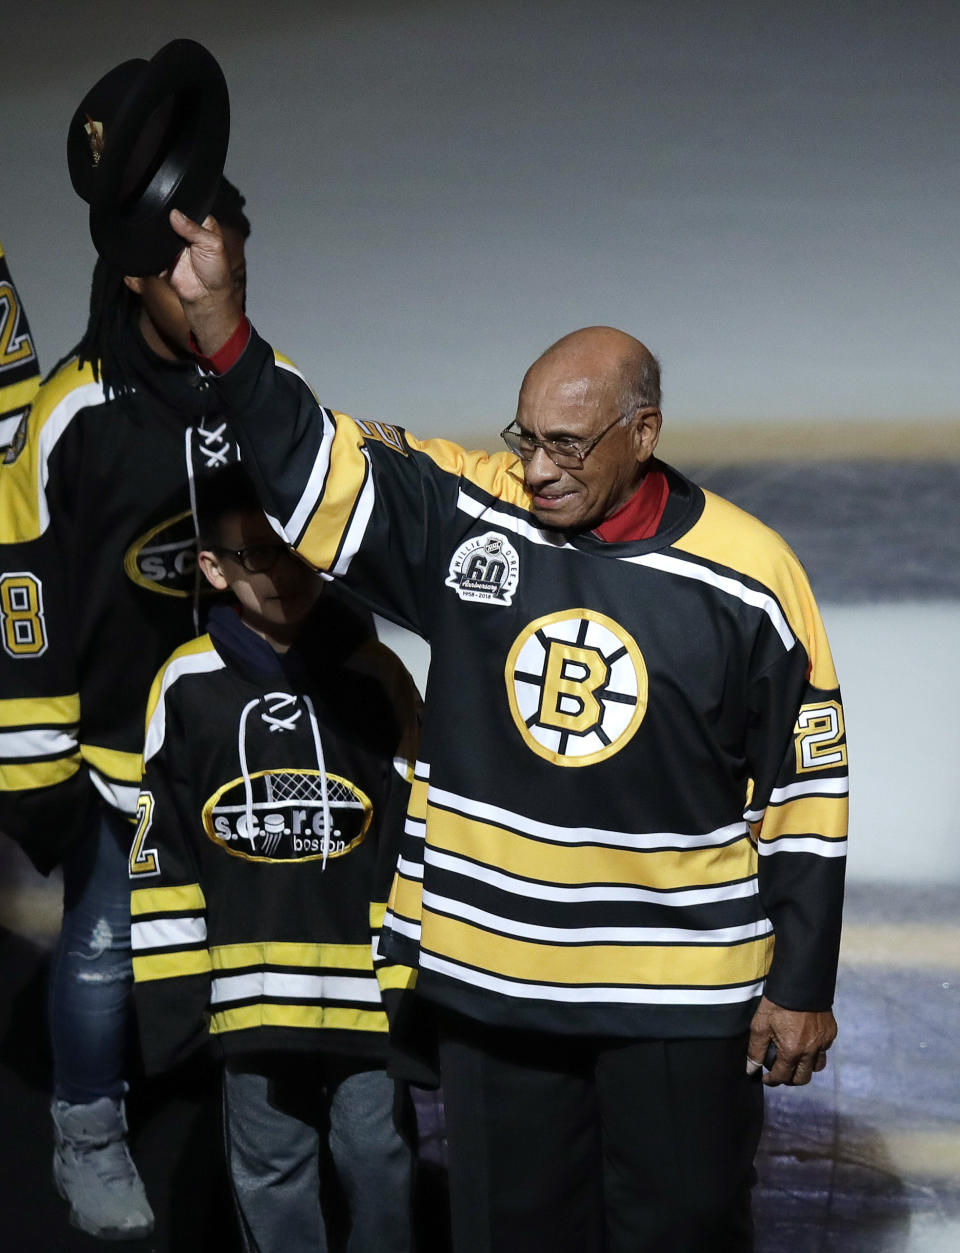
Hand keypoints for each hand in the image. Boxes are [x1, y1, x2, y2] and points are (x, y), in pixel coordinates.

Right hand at [166, 209, 243, 354]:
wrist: (204, 296)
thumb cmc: (216, 271)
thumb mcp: (213, 245)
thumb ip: (195, 229)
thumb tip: (175, 214)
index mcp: (201, 223)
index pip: (188, 207)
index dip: (182, 206)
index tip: (175, 206)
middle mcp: (186, 230)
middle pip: (171, 217)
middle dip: (169, 221)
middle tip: (172, 229)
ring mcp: (173, 242)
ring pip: (160, 231)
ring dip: (161, 235)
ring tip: (168, 242)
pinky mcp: (162, 254)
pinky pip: (153, 246)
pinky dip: (154, 248)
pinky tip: (160, 251)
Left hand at [747, 995, 835, 1086]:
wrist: (799, 982)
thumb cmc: (777, 1003)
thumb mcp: (760, 1025)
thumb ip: (755, 1050)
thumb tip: (751, 1069)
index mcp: (792, 1050)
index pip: (782, 1076)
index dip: (772, 1081)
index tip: (766, 1079)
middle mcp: (810, 1051)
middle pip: (803, 1078)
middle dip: (790, 1080)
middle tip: (781, 1074)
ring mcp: (823, 1042)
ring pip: (816, 1067)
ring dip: (805, 1068)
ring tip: (795, 1061)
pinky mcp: (830, 1033)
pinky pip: (824, 1051)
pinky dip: (815, 1053)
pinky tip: (806, 1044)